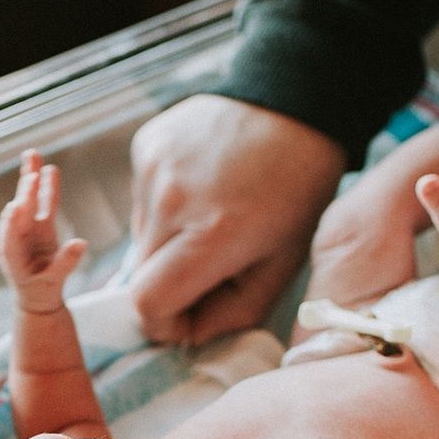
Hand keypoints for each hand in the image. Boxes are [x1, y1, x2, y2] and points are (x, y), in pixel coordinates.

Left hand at [0, 151, 85, 312]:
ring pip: (30, 200)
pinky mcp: (41, 225)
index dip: (12, 222)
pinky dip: (47, 187)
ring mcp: (29, 229)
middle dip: (24, 194)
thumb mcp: (53, 282)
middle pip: (19, 212)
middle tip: (30, 176)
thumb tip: (81, 243)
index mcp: (12, 255)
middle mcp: (17, 237)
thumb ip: (65, 263)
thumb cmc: (41, 291)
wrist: (39, 295)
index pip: (10, 236)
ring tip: (32, 155)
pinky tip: (50, 169)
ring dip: (31, 179)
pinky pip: (45, 203)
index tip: (16, 207)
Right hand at [129, 95, 347, 344]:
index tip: (192, 316)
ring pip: (139, 238)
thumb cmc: (300, 189)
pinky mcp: (145, 146)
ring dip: (167, 244)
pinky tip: (201, 187)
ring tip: (211, 216)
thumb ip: (236, 313)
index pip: (147, 304)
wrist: (296, 102)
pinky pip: (141, 201)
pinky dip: (165, 207)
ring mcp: (152, 168)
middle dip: (170, 284)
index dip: (166, 324)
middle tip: (210, 266)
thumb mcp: (284, 263)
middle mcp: (172, 200)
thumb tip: (191, 336)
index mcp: (212, 234)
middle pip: (139, 275)